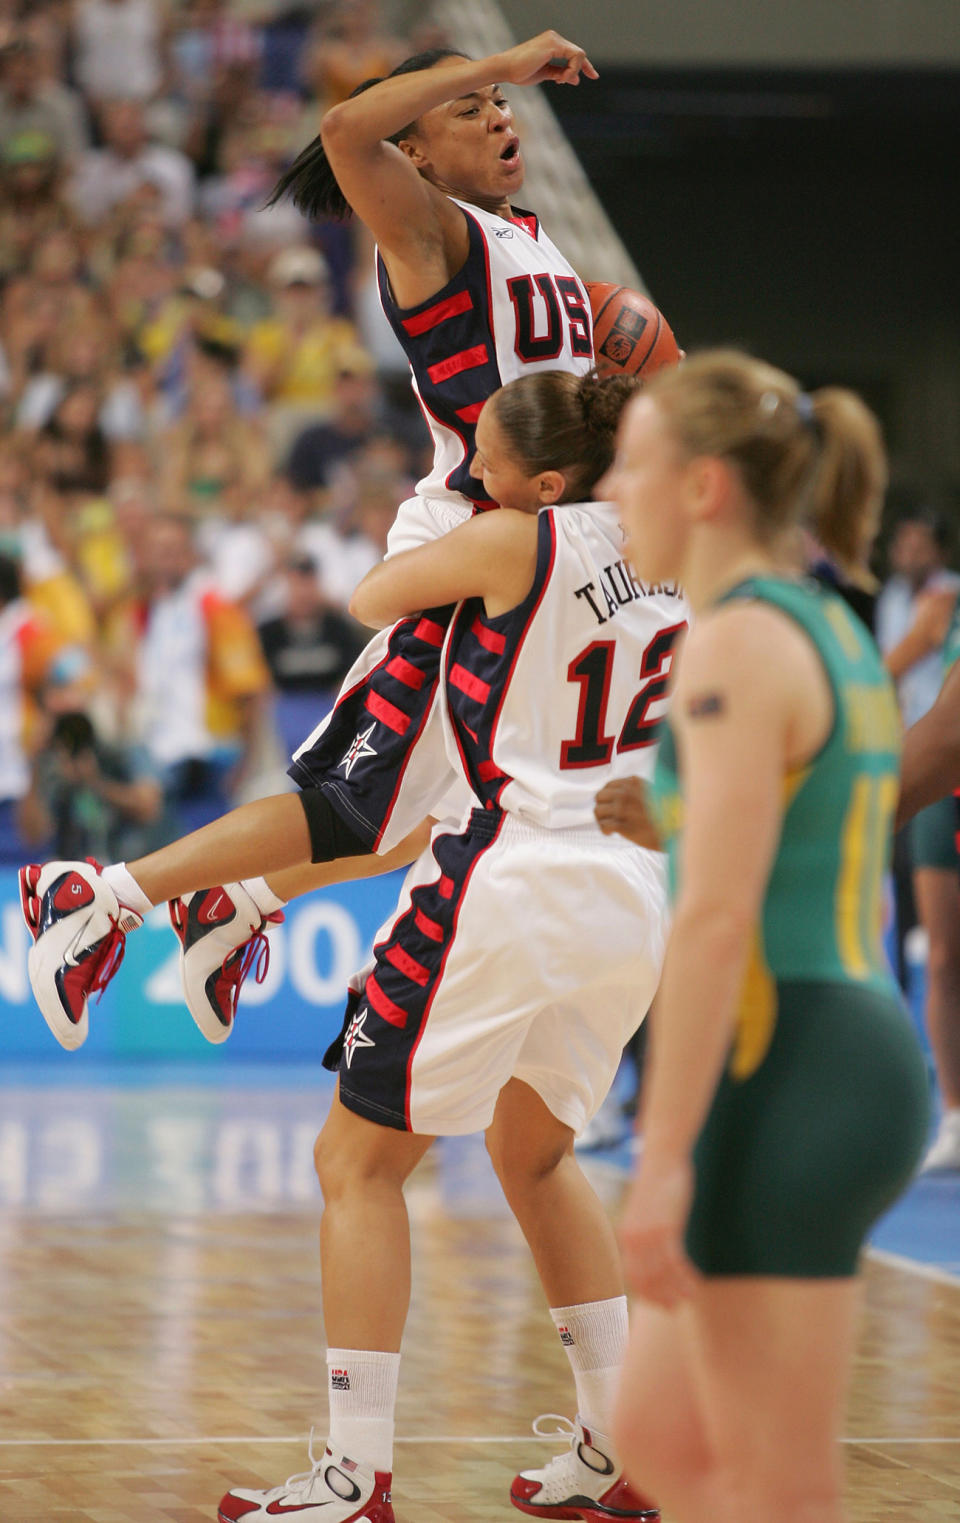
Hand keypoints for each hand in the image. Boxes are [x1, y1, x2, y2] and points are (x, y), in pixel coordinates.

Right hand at [497, 31, 598, 87]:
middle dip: (583, 68)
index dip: (585, 66)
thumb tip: (576, 79)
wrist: (506, 69)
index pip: (574, 54)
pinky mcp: (553, 44)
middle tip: (571, 83)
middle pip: (579, 53)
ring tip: (560, 81)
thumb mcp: (545, 74)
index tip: (593, 76)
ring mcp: (554, 40)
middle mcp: (554, 38)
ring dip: (574, 71)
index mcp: (552, 43)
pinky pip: (574, 57)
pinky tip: (561, 78)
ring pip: (578, 55)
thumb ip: (560, 74)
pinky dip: (572, 70)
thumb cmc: (520, 72)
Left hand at [594, 776, 660, 848]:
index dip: (608, 796)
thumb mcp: (653, 792)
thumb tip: (619, 797)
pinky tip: (612, 833)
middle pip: (599, 796)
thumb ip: (636, 791)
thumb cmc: (667, 813)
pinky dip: (605, 830)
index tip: (612, 804)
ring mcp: (623, 808)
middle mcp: (626, 793)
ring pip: (598, 810)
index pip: (608, 785)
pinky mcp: (622, 825)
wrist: (676, 829)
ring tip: (610, 826)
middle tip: (609, 816)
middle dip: (602, 806)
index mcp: (634, 782)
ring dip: (602, 819)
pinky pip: (603, 825)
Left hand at [619, 1152, 698, 1307]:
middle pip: (646, 1280)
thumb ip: (644, 1232)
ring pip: (662, 1275)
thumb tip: (650, 1249)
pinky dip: (685, 1276)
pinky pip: (675, 1262)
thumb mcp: (645, 1212)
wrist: (662, 1158)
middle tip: (675, 1308)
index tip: (659, 1304)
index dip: (646, 1294)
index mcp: (627, 1235)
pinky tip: (695, 1283)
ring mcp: (649, 1235)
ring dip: (676, 1290)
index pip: (632, 1275)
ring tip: (689, 1298)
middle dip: (661, 1297)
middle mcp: (634, 1238)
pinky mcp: (666, 1228)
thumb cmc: (657, 1183)